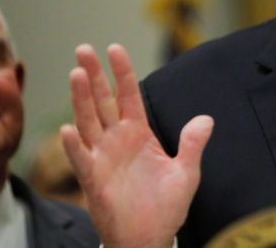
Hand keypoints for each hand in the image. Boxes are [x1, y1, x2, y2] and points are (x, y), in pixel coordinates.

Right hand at [60, 43, 212, 247]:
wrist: (150, 238)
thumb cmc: (166, 207)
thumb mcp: (186, 172)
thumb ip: (193, 144)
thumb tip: (206, 119)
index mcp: (139, 134)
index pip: (128, 95)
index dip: (122, 72)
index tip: (114, 48)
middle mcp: (117, 141)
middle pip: (102, 101)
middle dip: (93, 75)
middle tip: (83, 48)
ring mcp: (103, 158)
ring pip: (88, 122)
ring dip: (81, 99)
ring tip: (76, 73)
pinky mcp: (94, 181)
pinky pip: (82, 159)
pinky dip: (75, 145)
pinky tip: (68, 129)